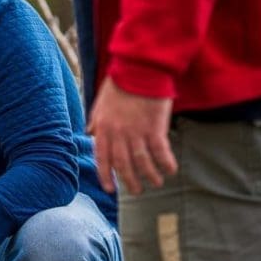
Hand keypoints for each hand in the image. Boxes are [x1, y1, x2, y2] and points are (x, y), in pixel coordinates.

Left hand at [87, 78, 177, 194]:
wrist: (139, 69)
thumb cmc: (120, 84)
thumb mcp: (100, 104)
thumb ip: (96, 121)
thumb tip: (89, 133)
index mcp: (103, 129)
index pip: (102, 159)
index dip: (106, 176)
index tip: (111, 189)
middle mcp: (117, 134)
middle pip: (123, 165)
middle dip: (130, 182)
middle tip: (136, 191)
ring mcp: (136, 132)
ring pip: (141, 163)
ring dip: (149, 176)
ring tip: (156, 183)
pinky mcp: (154, 127)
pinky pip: (160, 152)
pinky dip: (165, 163)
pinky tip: (171, 170)